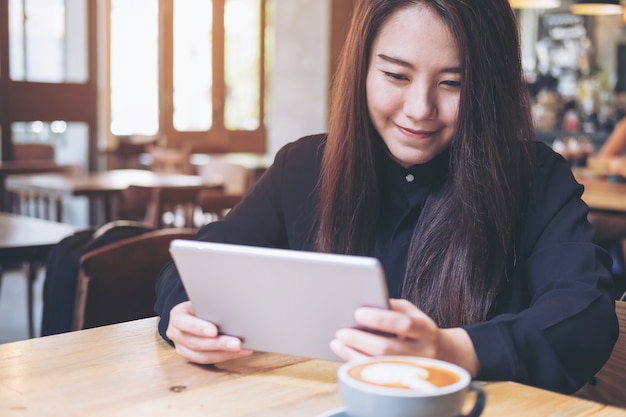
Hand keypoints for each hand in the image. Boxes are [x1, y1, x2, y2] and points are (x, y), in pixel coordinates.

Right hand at [166, 301, 253, 363]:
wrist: (192, 315)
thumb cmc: (200, 306)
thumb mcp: (201, 302)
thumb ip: (210, 307)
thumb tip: (231, 310)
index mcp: (177, 316)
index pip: (184, 323)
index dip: (198, 328)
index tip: (214, 331)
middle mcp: (175, 333)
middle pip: (196, 343)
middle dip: (219, 344)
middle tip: (237, 343)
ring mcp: (181, 347)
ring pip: (202, 356)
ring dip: (224, 354)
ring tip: (241, 349)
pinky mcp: (190, 357)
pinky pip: (208, 361)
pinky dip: (226, 356)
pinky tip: (240, 352)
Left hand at [330, 298, 477, 376]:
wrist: (444, 355)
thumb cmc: (419, 328)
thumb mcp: (412, 312)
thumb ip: (391, 307)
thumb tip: (364, 303)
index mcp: (426, 330)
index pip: (404, 324)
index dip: (380, 319)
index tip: (358, 312)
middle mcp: (423, 352)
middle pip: (388, 348)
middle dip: (360, 340)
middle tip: (342, 331)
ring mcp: (412, 371)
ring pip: (379, 366)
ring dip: (353, 354)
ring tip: (337, 342)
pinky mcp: (402, 382)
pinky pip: (376, 375)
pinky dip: (357, 363)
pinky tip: (345, 353)